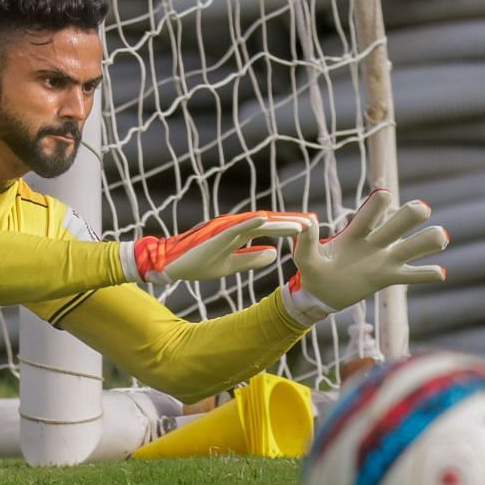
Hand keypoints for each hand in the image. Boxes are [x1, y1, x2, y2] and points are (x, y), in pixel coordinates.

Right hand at [129, 210, 315, 284]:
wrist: (170, 265)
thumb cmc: (196, 263)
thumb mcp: (230, 265)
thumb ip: (252, 259)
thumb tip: (276, 254)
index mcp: (238, 233)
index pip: (269, 229)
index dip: (289, 229)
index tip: (310, 230)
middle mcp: (234, 226)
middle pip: (268, 222)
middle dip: (291, 222)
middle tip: (315, 221)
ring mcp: (225, 228)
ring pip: (258, 222)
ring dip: (280, 222)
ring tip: (301, 224)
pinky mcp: (215, 234)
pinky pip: (237, 227)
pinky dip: (252, 222)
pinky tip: (267, 220)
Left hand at [284, 190, 448, 322]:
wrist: (321, 295)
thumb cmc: (314, 273)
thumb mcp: (307, 260)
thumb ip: (307, 243)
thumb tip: (309, 220)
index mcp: (354, 234)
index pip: (369, 215)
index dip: (377, 204)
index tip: (384, 194)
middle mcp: (374, 242)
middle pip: (397, 224)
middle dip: (410, 215)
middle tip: (421, 209)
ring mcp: (384, 259)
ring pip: (411, 247)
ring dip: (427, 241)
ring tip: (441, 237)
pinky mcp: (388, 278)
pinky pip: (412, 275)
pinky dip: (426, 274)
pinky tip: (440, 273)